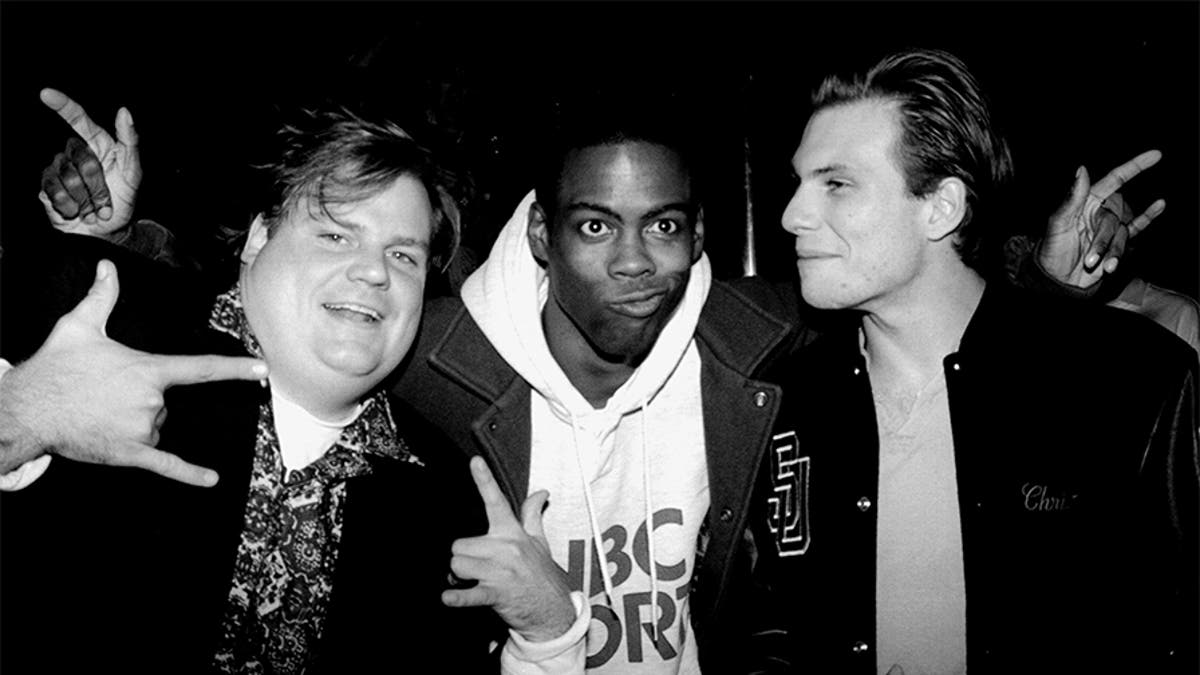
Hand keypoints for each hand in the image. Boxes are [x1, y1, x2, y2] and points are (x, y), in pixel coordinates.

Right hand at [0, 260, 267, 484]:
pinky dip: (189, 474)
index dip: (234, 369)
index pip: (200, 368)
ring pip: (156, 427)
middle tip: (104, 394)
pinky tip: (212, 480)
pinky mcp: (128, 453)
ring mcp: (142, 429)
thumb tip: (107, 267)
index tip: (263, 369)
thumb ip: (102, 297)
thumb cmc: (56, 367)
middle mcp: (151, 401)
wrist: (27, 409)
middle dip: (141, 400)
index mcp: (148, 371)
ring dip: (136, 423)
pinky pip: (165, 465)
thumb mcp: (79, 326)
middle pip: (165, 403)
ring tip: (100, 413)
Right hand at [37, 88, 140, 239]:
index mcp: (97, 144)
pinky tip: (77, 211)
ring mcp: (58, 169)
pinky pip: (54, 192)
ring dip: (87, 201)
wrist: (109, 231)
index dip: (62, 104)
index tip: (46, 93)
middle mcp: (75, 153)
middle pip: (82, 159)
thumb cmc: (123, 200)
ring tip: (94, 208)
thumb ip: (130, 142)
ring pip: (68, 178)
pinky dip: (71, 207)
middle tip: (107, 201)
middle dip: (99, 186)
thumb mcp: (134, 172)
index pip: (77, 119)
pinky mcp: (46, 188)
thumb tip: (124, 111)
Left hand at [441, 456, 576, 641]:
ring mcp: (500, 571)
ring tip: (473, 581)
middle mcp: (506, 548)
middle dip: (462, 557)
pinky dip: (458, 596)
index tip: (475, 461)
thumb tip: (541, 493)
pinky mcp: (495, 593)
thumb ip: (532, 515)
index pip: (497, 501)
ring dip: (459, 576)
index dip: (485, 480)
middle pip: (460, 544)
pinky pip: (470, 592)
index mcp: (513, 534)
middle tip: (475, 567)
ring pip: (458, 564)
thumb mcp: (539, 542)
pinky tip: (449, 596)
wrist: (552, 611)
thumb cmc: (541, 575)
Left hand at [1039, 149, 1165, 288]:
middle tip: (1089, 259)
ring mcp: (1109, 227)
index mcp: (1085, 203)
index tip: (1156, 155)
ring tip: (1099, 267)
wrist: (1057, 280)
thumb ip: (1072, 198)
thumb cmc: (1052, 251)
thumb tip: (1082, 169)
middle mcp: (1099, 212)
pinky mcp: (1116, 243)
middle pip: (1115, 217)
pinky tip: (1160, 205)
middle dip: (1104, 240)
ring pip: (1122, 233)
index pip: (1114, 180)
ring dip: (1113, 252)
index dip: (1135, 166)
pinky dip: (1148, 217)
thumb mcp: (1058, 224)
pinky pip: (1136, 228)